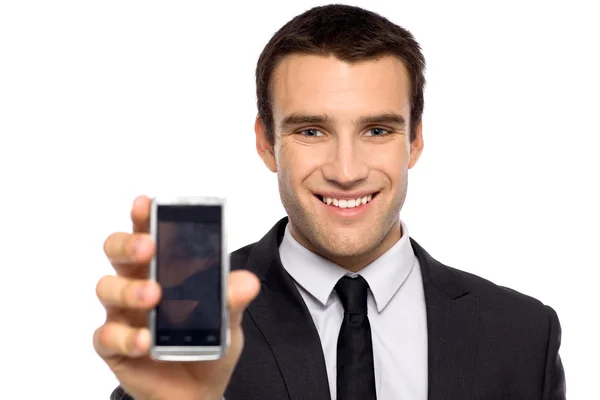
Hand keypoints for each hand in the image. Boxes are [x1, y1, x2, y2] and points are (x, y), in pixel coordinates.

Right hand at [93, 195, 259, 399]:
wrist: (197, 391)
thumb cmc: (206, 342)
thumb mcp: (227, 320)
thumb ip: (233, 300)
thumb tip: (246, 282)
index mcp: (162, 269)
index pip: (147, 234)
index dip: (143, 217)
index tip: (146, 203)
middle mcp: (137, 284)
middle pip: (117, 252)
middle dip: (128, 243)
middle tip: (148, 247)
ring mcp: (122, 315)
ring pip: (107, 288)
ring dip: (128, 289)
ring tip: (153, 296)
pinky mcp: (115, 346)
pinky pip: (107, 336)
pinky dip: (126, 336)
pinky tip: (145, 340)